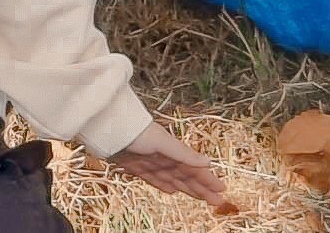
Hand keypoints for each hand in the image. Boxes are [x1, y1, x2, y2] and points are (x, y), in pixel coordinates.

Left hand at [109, 122, 231, 207]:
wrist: (107, 129)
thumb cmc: (135, 130)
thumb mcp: (163, 141)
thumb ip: (184, 153)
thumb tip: (208, 162)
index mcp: (172, 150)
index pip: (194, 169)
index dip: (207, 179)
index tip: (221, 189)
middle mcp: (162, 156)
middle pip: (185, 176)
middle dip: (201, 188)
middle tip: (217, 201)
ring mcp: (149, 162)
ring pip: (172, 179)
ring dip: (186, 189)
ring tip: (201, 198)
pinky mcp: (135, 167)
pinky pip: (154, 179)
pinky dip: (163, 185)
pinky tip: (172, 191)